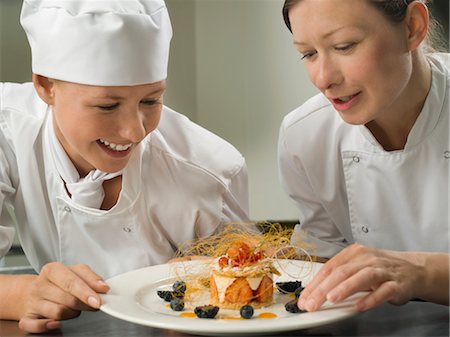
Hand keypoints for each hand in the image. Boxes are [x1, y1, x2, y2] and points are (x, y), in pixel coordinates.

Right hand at [18, 262, 109, 332]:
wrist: (29, 292)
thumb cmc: (57, 283)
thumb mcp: (73, 273)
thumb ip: (88, 278)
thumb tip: (102, 288)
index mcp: (52, 270)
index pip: (72, 280)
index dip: (89, 288)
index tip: (103, 292)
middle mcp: (41, 285)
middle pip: (68, 297)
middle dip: (85, 302)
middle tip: (95, 304)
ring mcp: (33, 302)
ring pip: (58, 312)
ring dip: (72, 313)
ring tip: (75, 310)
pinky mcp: (27, 317)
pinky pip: (37, 325)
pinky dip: (48, 326)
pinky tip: (55, 323)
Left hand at [298, 244, 423, 311]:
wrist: (413, 270)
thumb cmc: (380, 269)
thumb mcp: (357, 266)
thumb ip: (339, 276)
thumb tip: (316, 291)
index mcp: (354, 253)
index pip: (329, 268)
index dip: (315, 283)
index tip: (305, 297)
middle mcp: (367, 259)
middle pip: (341, 272)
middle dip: (323, 289)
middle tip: (312, 303)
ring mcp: (382, 270)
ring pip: (362, 277)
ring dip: (345, 288)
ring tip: (331, 298)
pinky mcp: (396, 284)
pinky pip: (383, 291)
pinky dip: (371, 298)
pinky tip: (360, 306)